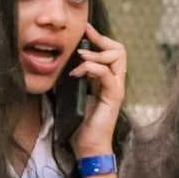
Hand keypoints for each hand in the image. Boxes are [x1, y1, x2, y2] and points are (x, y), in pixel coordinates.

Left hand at [71, 26, 128, 157]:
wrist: (88, 147)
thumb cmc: (80, 124)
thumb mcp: (73, 95)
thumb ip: (73, 80)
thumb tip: (58, 64)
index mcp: (107, 80)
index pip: (112, 51)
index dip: (99, 39)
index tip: (84, 30)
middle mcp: (115, 82)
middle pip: (119, 50)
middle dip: (101, 39)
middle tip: (84, 37)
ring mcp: (116, 89)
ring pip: (117, 58)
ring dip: (95, 54)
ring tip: (79, 58)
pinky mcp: (114, 98)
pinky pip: (107, 74)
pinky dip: (92, 68)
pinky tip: (77, 72)